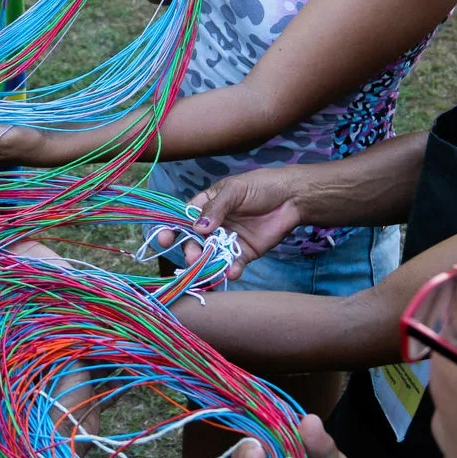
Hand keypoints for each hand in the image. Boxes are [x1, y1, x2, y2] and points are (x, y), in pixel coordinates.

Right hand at [162, 169, 302, 263]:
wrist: (292, 198)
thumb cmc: (260, 186)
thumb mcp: (234, 191)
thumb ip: (215, 209)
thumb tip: (197, 228)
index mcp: (204, 207)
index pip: (181, 219)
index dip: (170, 229)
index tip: (164, 239)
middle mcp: (212, 226)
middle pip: (193, 242)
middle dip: (190, 251)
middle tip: (194, 257)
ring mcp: (226, 241)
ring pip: (209, 257)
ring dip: (206, 264)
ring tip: (209, 268)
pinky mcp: (243, 253)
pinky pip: (231, 264)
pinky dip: (229, 270)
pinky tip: (232, 270)